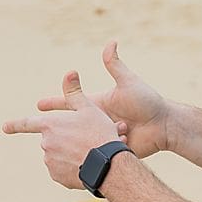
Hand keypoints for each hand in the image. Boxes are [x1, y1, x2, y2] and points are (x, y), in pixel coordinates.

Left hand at [3, 70, 121, 188]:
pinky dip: (71, 167)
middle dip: (65, 139)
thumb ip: (74, 92)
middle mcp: (46, 144)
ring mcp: (50, 161)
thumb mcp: (88, 108)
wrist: (108, 165)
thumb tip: (70, 72)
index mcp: (50, 125)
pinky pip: (62, 169)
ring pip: (58, 155)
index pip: (27, 124)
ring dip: (69, 153)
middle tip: (85, 139)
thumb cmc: (99, 133)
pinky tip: (86, 164)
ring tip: (89, 152)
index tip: (4, 127)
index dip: (15, 125)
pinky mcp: (57, 177)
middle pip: (51, 139)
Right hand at [36, 40, 168, 159]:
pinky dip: (90, 154)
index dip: (54, 103)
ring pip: (81, 140)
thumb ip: (116, 65)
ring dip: (75, 141)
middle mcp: (97, 121)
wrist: (164, 126)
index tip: (38, 104)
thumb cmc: (148, 102)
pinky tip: (77, 160)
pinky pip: (95, 153)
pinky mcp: (110, 150)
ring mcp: (102, 136)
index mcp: (98, 104)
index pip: (71, 102)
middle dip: (54, 128)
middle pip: (70, 124)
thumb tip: (111, 41)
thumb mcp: (128, 83)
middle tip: (36, 132)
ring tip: (61, 147)